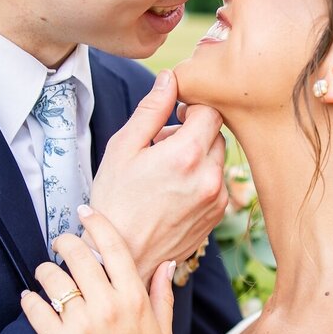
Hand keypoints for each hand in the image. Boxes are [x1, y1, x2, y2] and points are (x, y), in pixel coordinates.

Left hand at [20, 207, 174, 333]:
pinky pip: (35, 309)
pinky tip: (30, 301)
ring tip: (45, 275)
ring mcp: (83, 325)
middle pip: (79, 255)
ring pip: (54, 278)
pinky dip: (29, 301)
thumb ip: (161, 296)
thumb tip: (166, 264)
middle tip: (58, 243)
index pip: (114, 248)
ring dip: (45, 271)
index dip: (96, 224)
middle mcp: (109, 308)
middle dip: (64, 242)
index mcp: (135, 301)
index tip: (84, 212)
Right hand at [89, 71, 226, 284]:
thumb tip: (171, 78)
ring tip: (165, 171)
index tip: (174, 115)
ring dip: (198, 157)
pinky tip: (173, 192)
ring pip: (218, 159)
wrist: (122, 256)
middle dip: (194, 132)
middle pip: (217, 133)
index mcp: (188, 154)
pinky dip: (201, 180)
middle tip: (162, 145)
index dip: (193, 107)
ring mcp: (217, 199)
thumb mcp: (123, 148)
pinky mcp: (217, 216)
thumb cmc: (114, 200)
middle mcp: (210, 176)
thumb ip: (151, 109)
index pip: (211, 110)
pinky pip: (217, 184)